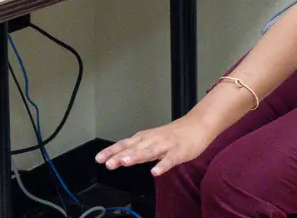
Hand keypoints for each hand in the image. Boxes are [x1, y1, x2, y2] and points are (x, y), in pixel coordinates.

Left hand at [94, 116, 217, 175]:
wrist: (198, 125)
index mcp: (145, 138)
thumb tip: (119, 156)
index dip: (112, 151)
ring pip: (149, 151)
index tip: (98, 158)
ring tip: (125, 162)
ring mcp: (166, 145)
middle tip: (108, 163)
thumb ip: (138, 148)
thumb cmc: (175, 134)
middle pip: (135, 148)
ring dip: (137, 156)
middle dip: (120, 155)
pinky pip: (170, 160)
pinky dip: (162, 165)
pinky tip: (155, 172)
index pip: (125, 144)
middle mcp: (153, 140)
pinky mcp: (179, 152)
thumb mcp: (152, 139)